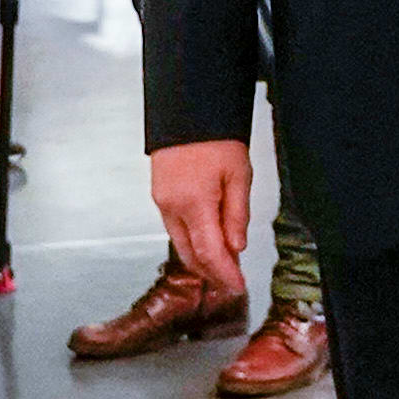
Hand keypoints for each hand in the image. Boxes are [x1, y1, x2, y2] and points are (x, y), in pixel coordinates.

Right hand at [150, 140, 253, 291]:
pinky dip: (191, 241)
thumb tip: (236, 248)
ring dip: (201, 259)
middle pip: (191, 254)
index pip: (210, 253)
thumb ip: (237, 216)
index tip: (238, 286)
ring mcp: (162, 202)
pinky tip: (207, 242)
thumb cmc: (216, 139)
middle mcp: (172, 207)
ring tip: (224, 265)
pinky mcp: (159, 196)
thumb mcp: (239, 177)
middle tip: (233, 280)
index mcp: (194, 203)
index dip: (225, 274)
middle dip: (212, 272)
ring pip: (180, 244)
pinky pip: (174, 228)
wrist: (188, 112)